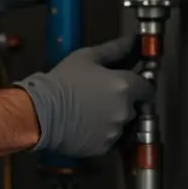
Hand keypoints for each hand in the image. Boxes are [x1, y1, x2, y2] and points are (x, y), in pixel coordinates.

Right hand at [13, 35, 153, 156]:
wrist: (40, 111)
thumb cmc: (61, 82)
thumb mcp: (86, 57)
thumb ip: (114, 49)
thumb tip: (132, 41)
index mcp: (125, 86)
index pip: (147, 88)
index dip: (138, 86)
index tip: (127, 86)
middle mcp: (125, 110)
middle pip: (134, 107)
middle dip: (121, 102)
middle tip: (99, 97)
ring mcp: (115, 131)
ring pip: (120, 124)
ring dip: (110, 119)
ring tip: (87, 112)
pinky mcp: (103, 147)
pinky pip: (107, 139)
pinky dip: (99, 134)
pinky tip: (83, 125)